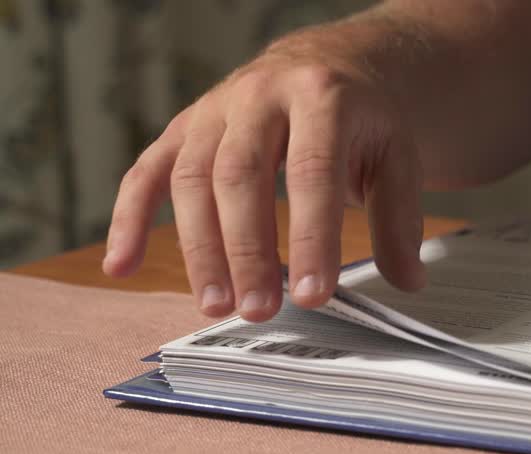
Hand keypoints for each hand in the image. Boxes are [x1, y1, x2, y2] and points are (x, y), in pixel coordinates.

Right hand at [102, 27, 426, 321]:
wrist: (329, 66)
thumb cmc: (364, 121)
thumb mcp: (397, 157)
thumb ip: (400, 219)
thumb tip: (407, 281)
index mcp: (322, 97)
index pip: (313, 172)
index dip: (312, 237)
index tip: (313, 295)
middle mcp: (260, 95)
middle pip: (241, 176)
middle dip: (248, 249)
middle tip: (258, 310)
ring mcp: (214, 109)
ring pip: (192, 178)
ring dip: (199, 248)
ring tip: (217, 305)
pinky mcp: (184, 127)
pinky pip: (146, 171)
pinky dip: (128, 219)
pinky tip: (122, 265)